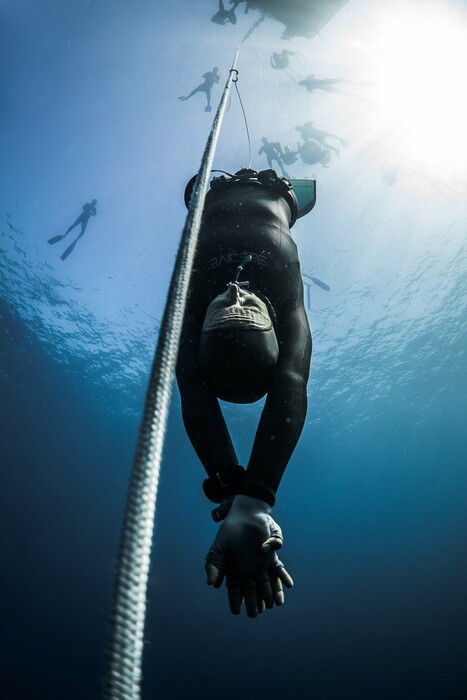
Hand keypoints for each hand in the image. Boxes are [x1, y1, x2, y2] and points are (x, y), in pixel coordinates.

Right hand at [205, 495, 293, 617]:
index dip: (235, 601)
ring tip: (276, 604)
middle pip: (252, 590)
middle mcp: (248, 569)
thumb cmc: (230, 530)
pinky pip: (278, 569)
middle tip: (256, 613)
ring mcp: (260, 563)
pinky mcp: (270, 555)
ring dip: (272, 593)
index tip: (236, 612)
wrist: (245, 514)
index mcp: (235, 570)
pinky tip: (289, 585)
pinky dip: (283, 577)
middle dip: (255, 602)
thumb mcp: (218, 548)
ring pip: (267, 583)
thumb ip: (213, 566)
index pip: (235, 590)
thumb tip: (211, 584)